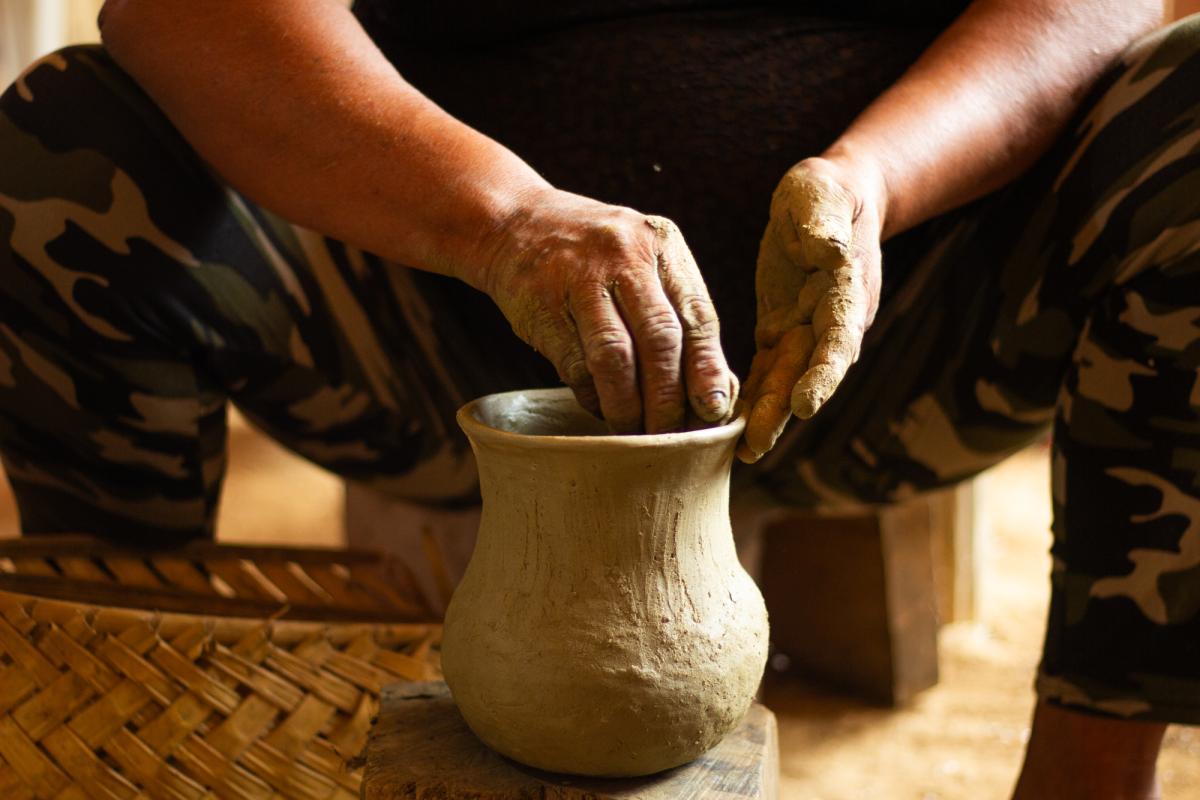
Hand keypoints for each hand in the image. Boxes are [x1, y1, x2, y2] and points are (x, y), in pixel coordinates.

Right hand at [476, 187, 736, 433]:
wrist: (516, 223)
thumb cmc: (597, 257)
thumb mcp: (645, 263)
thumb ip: (680, 316)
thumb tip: (717, 395)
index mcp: (662, 244)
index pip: (697, 315)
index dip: (708, 369)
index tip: (714, 412)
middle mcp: (624, 254)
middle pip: (659, 338)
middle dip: (669, 397)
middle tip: (671, 434)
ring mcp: (578, 277)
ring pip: (614, 355)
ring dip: (628, 405)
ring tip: (635, 432)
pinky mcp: (541, 305)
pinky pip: (573, 363)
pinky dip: (592, 395)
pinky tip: (600, 407)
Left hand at [737, 156, 883, 462]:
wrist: (830, 200)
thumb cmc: (827, 193)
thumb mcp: (823, 196)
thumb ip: (824, 225)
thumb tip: (828, 250)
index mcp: (846, 293)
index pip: (839, 341)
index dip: (823, 375)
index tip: (804, 405)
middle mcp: (830, 324)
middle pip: (807, 376)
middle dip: (782, 413)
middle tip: (755, 446)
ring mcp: (805, 333)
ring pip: (783, 382)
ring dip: (763, 418)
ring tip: (739, 452)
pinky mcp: (780, 333)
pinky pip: (765, 373)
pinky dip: (749, 399)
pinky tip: (725, 428)